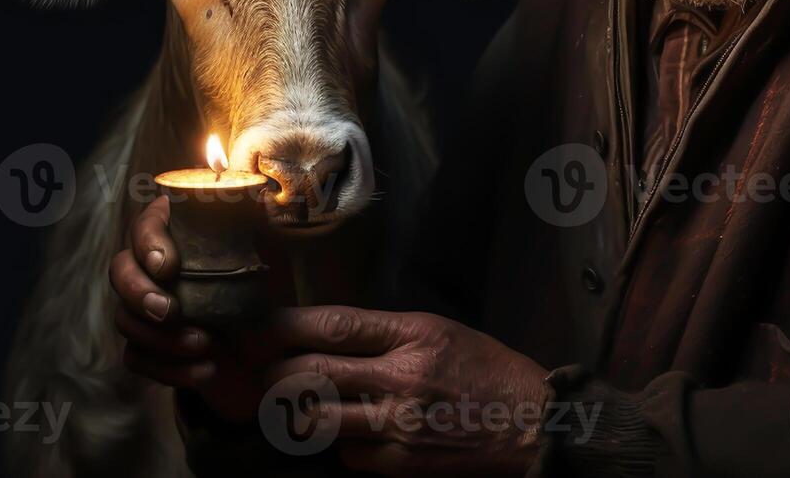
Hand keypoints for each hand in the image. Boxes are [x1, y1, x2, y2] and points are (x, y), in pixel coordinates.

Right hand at [108, 195, 268, 421]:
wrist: (264, 332)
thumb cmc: (257, 274)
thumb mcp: (264, 242)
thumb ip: (255, 218)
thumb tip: (259, 193)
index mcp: (172, 233)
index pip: (144, 226)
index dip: (148, 243)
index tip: (168, 265)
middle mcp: (148, 267)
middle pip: (120, 272)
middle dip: (140, 293)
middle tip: (171, 311)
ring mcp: (140, 307)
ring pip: (124, 319)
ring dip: (160, 337)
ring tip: (204, 344)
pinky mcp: (145, 344)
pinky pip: (137, 358)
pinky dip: (168, 368)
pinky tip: (205, 371)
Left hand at [265, 306, 549, 475]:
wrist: (531, 424)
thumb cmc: (487, 370)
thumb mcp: (441, 332)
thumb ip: (387, 334)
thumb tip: (327, 338)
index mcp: (414, 336)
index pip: (334, 326)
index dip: (286, 326)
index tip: (260, 327)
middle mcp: (401, 379)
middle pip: (311, 374)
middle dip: (274, 374)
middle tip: (259, 373)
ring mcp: (398, 426)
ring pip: (317, 420)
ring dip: (295, 414)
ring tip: (288, 407)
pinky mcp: (400, 464)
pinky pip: (346, 454)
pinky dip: (340, 444)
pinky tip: (349, 434)